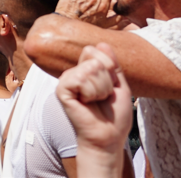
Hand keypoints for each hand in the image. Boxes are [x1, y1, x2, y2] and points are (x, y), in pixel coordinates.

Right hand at [56, 44, 131, 164]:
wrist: (108, 137)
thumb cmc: (114, 115)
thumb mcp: (119, 85)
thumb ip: (112, 64)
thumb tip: (102, 42)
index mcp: (85, 71)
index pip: (95, 50)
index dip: (109, 67)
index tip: (110, 87)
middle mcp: (73, 73)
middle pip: (92, 56)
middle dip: (106, 77)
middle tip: (103, 95)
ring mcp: (66, 81)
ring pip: (89, 68)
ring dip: (101, 87)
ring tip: (96, 101)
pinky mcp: (61, 90)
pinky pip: (79, 78)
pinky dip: (91, 92)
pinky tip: (87, 102)